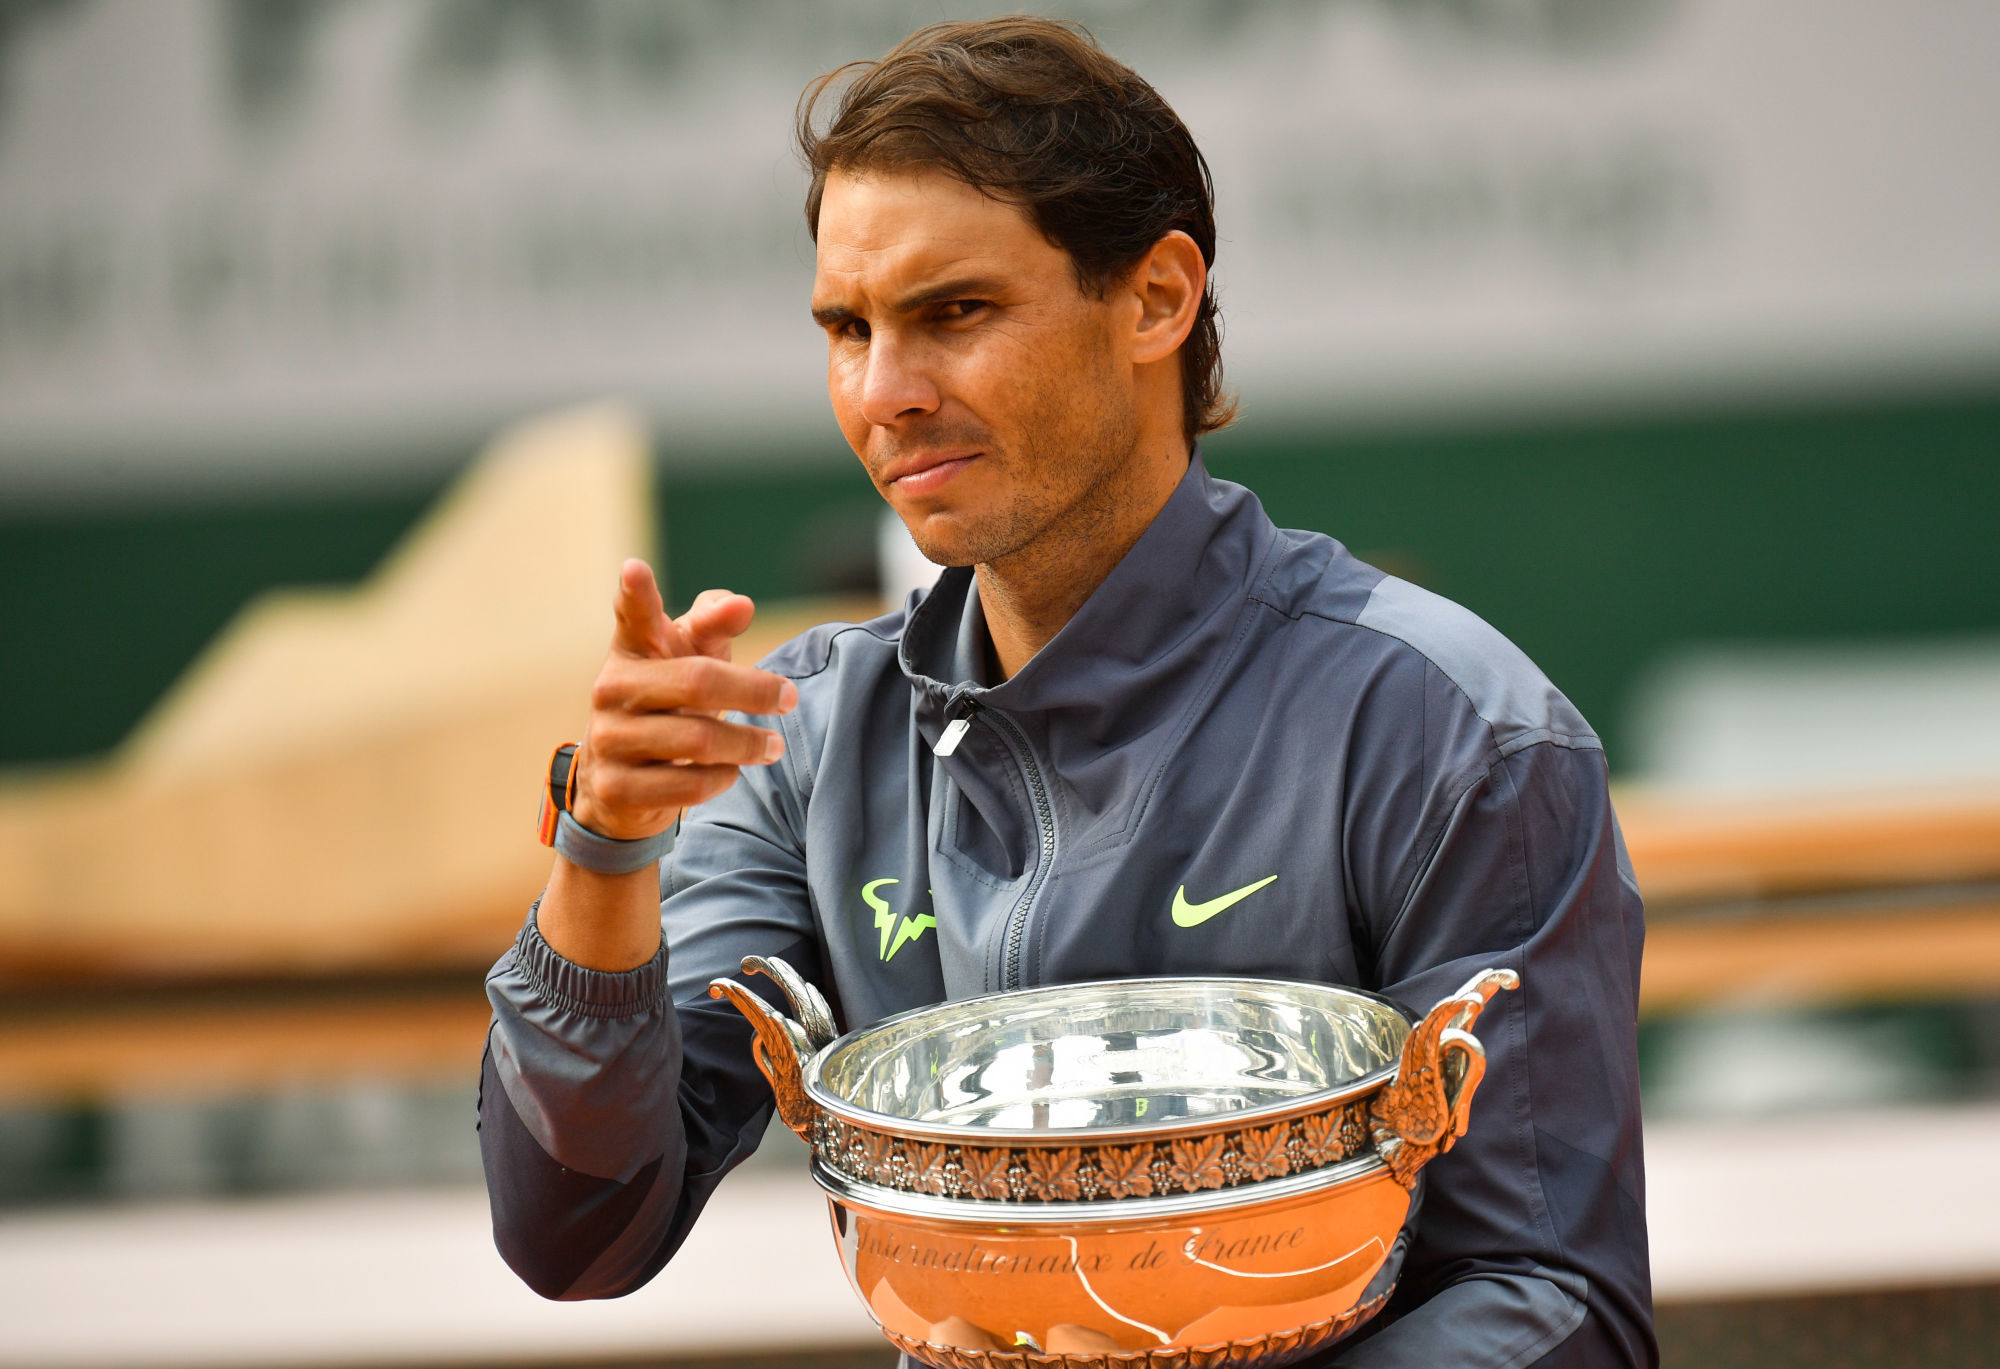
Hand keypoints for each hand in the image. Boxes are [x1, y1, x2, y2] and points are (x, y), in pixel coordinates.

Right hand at [569, 559, 796, 840]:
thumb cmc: (670, 700)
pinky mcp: (616, 788)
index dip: (635, 593)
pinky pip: (687, 786)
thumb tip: (742, 605)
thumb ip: (716, 623)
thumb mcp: (692, 656)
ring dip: (747, 743)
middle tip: (790, 698)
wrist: (618, 779)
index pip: (633, 616)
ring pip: (697, 740)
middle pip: (697, 682)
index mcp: (632, 649)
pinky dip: (722, 779)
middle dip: (753, 690)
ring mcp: (609, 739)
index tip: (635, 569)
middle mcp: (612, 689)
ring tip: (773, 746)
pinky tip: (730, 772)